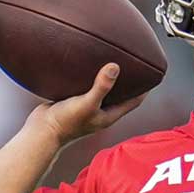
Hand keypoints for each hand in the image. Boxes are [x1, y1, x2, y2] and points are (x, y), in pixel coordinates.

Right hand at [24, 63, 145, 146]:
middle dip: (128, 82)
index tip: (152, 74)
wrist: (41, 132)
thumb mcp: (87, 103)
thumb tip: (115, 66)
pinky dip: (89, 78)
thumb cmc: (66, 122)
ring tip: (112, 60)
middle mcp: (101, 111)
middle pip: (121, 95)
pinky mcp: (74, 102)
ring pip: (103, 91)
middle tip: (134, 63)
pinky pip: (86, 88)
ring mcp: (87, 107)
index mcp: (109, 115)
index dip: (145, 89)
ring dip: (108, 79)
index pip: (134, 101)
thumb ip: (101, 86)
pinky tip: (87, 65)